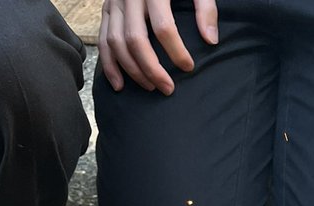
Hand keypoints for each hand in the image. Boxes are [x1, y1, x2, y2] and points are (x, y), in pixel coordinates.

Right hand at [99, 0, 217, 94]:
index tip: (189, 67)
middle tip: (168, 88)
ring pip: (117, 43)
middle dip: (152, 69)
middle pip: (136, 39)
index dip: (176, 51)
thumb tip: (210, 40)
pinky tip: (119, 85)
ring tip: (150, 87)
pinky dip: (109, 64)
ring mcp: (114, 2)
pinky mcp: (107, 8)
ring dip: (132, 71)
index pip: (163, 27)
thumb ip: (205, 8)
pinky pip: (103, 39)